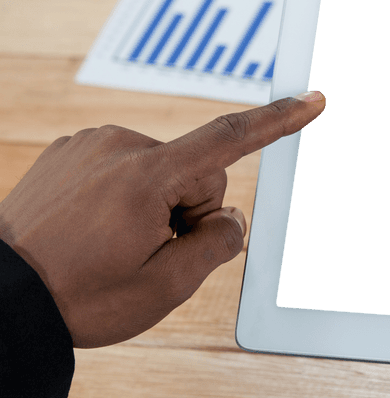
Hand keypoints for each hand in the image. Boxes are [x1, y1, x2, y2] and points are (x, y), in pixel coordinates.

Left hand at [0, 91, 326, 347]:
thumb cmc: (78, 297)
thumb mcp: (165, 287)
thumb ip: (217, 245)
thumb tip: (229, 218)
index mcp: (146, 176)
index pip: (229, 139)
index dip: (279, 120)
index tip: (312, 100)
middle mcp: (118, 146)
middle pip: (197, 173)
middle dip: (189, 212)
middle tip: (150, 253)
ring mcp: (90, 145)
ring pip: (160, 172)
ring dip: (154, 206)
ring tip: (113, 246)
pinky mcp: (70, 152)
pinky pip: (124, 168)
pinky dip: (123, 198)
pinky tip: (95, 230)